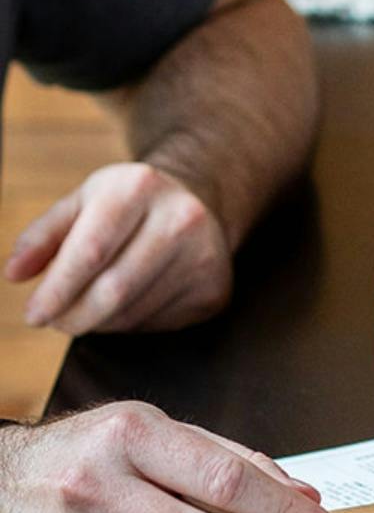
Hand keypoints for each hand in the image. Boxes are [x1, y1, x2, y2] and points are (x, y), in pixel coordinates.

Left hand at [5, 160, 232, 334]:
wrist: (199, 201)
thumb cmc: (129, 204)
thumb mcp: (85, 201)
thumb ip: (44, 235)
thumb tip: (15, 273)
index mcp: (139, 188)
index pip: (91, 251)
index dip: (57, 290)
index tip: (34, 314)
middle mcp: (180, 220)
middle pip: (114, 289)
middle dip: (74, 315)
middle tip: (55, 322)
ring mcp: (204, 258)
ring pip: (134, 313)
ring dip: (98, 323)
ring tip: (85, 311)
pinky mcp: (215, 290)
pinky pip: (158, 324)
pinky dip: (129, 324)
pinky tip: (124, 306)